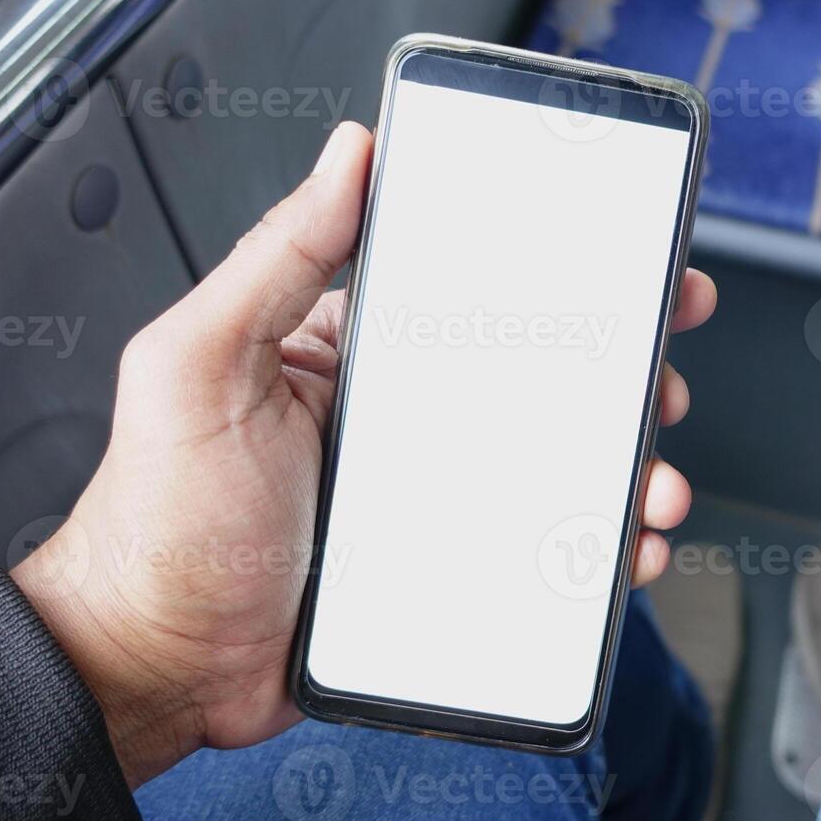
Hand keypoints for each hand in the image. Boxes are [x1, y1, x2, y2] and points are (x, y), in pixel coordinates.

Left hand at [12, 123, 716, 787]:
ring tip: (656, 485)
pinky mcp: (452, 565)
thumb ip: (274, 258)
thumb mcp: (201, 365)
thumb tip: (347, 154)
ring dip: (628, 467)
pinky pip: (543, 550)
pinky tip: (627, 551)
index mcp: (359, 351)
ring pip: (559, 465)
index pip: (477, 290)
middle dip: (621, 373)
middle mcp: (408, 416)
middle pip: (543, 378)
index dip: (561, 272)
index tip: (628, 262)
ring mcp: (435, 494)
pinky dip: (599, 551)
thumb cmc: (159, 519)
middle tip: (661, 379)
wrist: (158, 666)